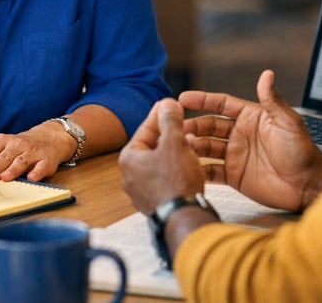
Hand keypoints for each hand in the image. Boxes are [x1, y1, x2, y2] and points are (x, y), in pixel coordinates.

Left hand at [0, 121, 77, 182]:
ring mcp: (34, 152)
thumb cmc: (23, 146)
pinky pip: (41, 167)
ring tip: (6, 177)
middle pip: (5, 157)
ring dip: (13, 170)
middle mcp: (20, 144)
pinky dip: (36, 172)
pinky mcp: (47, 161)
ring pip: (21, 162)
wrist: (51, 138)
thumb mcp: (6, 144)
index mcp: (6, 140)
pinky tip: (31, 177)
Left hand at [119, 99, 205, 214]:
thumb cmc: (176, 182)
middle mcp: (130, 175)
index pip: (145, 128)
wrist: (183, 218)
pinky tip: (190, 165)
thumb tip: (167, 104)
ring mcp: (141, 191)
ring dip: (175, 151)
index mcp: (129, 158)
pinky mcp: (154, 201)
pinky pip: (164, 178)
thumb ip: (170, 121)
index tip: (169, 104)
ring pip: (159, 162)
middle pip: (152, 146)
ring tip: (192, 143)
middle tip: (183, 123)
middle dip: (170, 133)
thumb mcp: (175, 143)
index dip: (161, 114)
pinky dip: (176, 168)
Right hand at [181, 70, 321, 211]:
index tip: (184, 98)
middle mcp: (240, 134)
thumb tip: (267, 74)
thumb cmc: (302, 151)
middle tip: (179, 127)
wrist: (307, 185)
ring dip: (194, 146)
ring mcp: (236, 155)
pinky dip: (199, 168)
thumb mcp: (287, 122)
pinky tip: (189, 166)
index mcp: (251, 118)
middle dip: (194, 125)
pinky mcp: (234, 176)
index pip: (222, 104)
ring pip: (207, 147)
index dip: (203, 100)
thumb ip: (272, 100)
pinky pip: (212, 170)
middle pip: (209, 126)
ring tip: (184, 145)